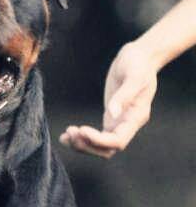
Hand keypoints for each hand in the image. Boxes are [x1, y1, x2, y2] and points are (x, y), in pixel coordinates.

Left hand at [60, 41, 157, 157]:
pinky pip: (95, 136)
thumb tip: (112, 113)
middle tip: (70, 132)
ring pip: (99, 146)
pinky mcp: (110, 118)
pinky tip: (66, 136)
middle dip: (87, 145)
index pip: (118, 141)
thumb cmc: (139, 64)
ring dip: (82, 144)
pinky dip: (81, 139)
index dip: (99, 141)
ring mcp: (118, 123)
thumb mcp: (134, 76)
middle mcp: (128, 125)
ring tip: (66, 135)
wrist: (140, 57)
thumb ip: (123, 95)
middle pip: (106, 149)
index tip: (82, 130)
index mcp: (136, 117)